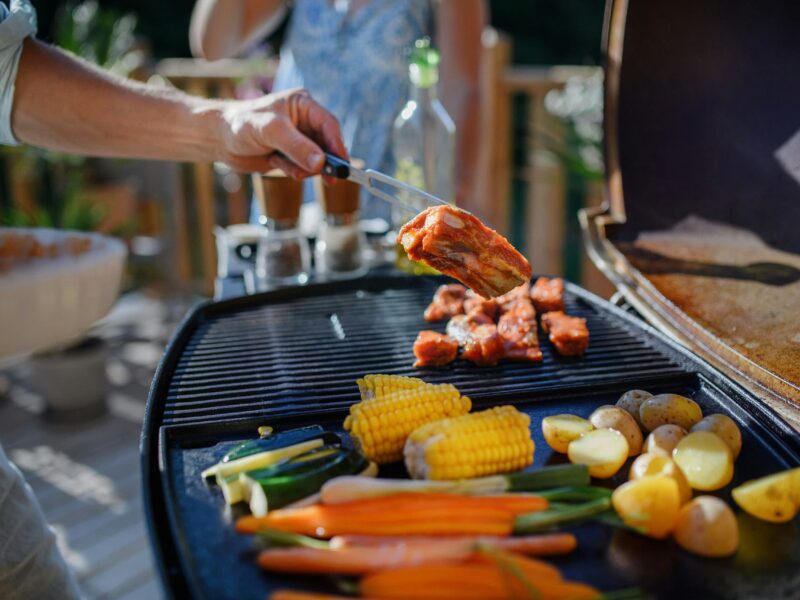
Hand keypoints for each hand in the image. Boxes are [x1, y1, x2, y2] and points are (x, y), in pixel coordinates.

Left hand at [216, 88, 347, 178]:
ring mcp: (298, 139)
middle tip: (330, 179)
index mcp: (302, 104)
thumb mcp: (270, 131)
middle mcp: (303, 121)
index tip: (343, 165)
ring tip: (293, 171)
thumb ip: (296, 146)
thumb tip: (320, 163)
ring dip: (307, 169)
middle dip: (326, 161)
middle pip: (327, 144)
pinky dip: (295, 172)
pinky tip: (277, 165)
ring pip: (317, 159)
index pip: (329, 124)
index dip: (338, 145)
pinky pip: (303, 168)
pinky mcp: (290, 155)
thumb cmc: (240, 124)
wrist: (218, 139)